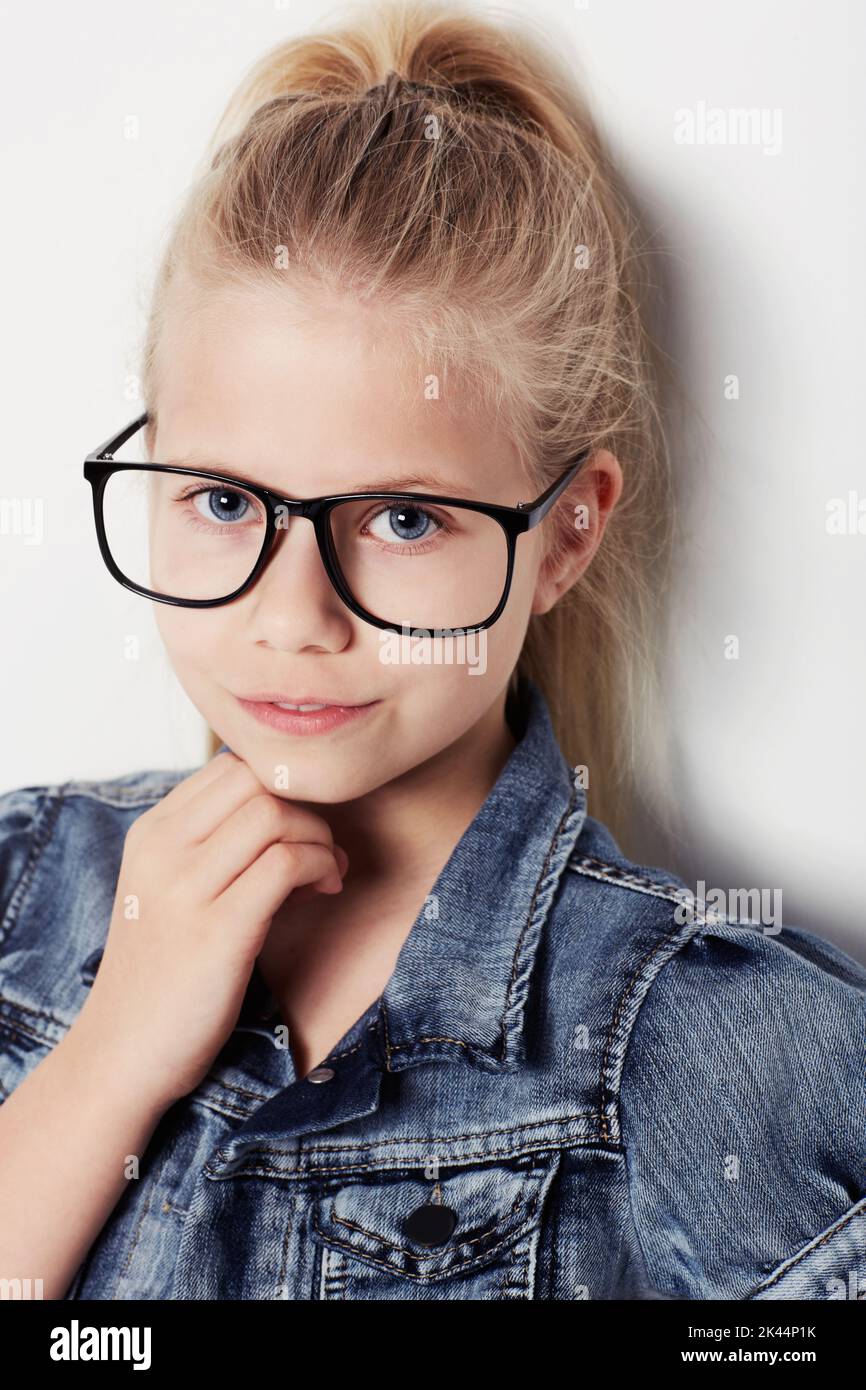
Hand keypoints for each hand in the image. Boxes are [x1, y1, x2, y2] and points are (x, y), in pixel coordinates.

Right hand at [73, 752, 347, 1107]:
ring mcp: (184, 888)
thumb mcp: (171, 890)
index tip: (298, 828)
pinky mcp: (217, 930)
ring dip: (319, 838)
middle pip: (255, 779)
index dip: (281, 787)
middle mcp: (162, 850)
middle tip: (321, 848)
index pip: (230, 766)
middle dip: (305, 805)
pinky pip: (286, 862)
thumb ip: (212, 845)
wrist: (121, 1054)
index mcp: (151, 833)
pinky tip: (324, 891)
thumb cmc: (162, 974)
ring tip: (327, 874)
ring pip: (275, 813)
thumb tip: (286, 808)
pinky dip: (321, 866)